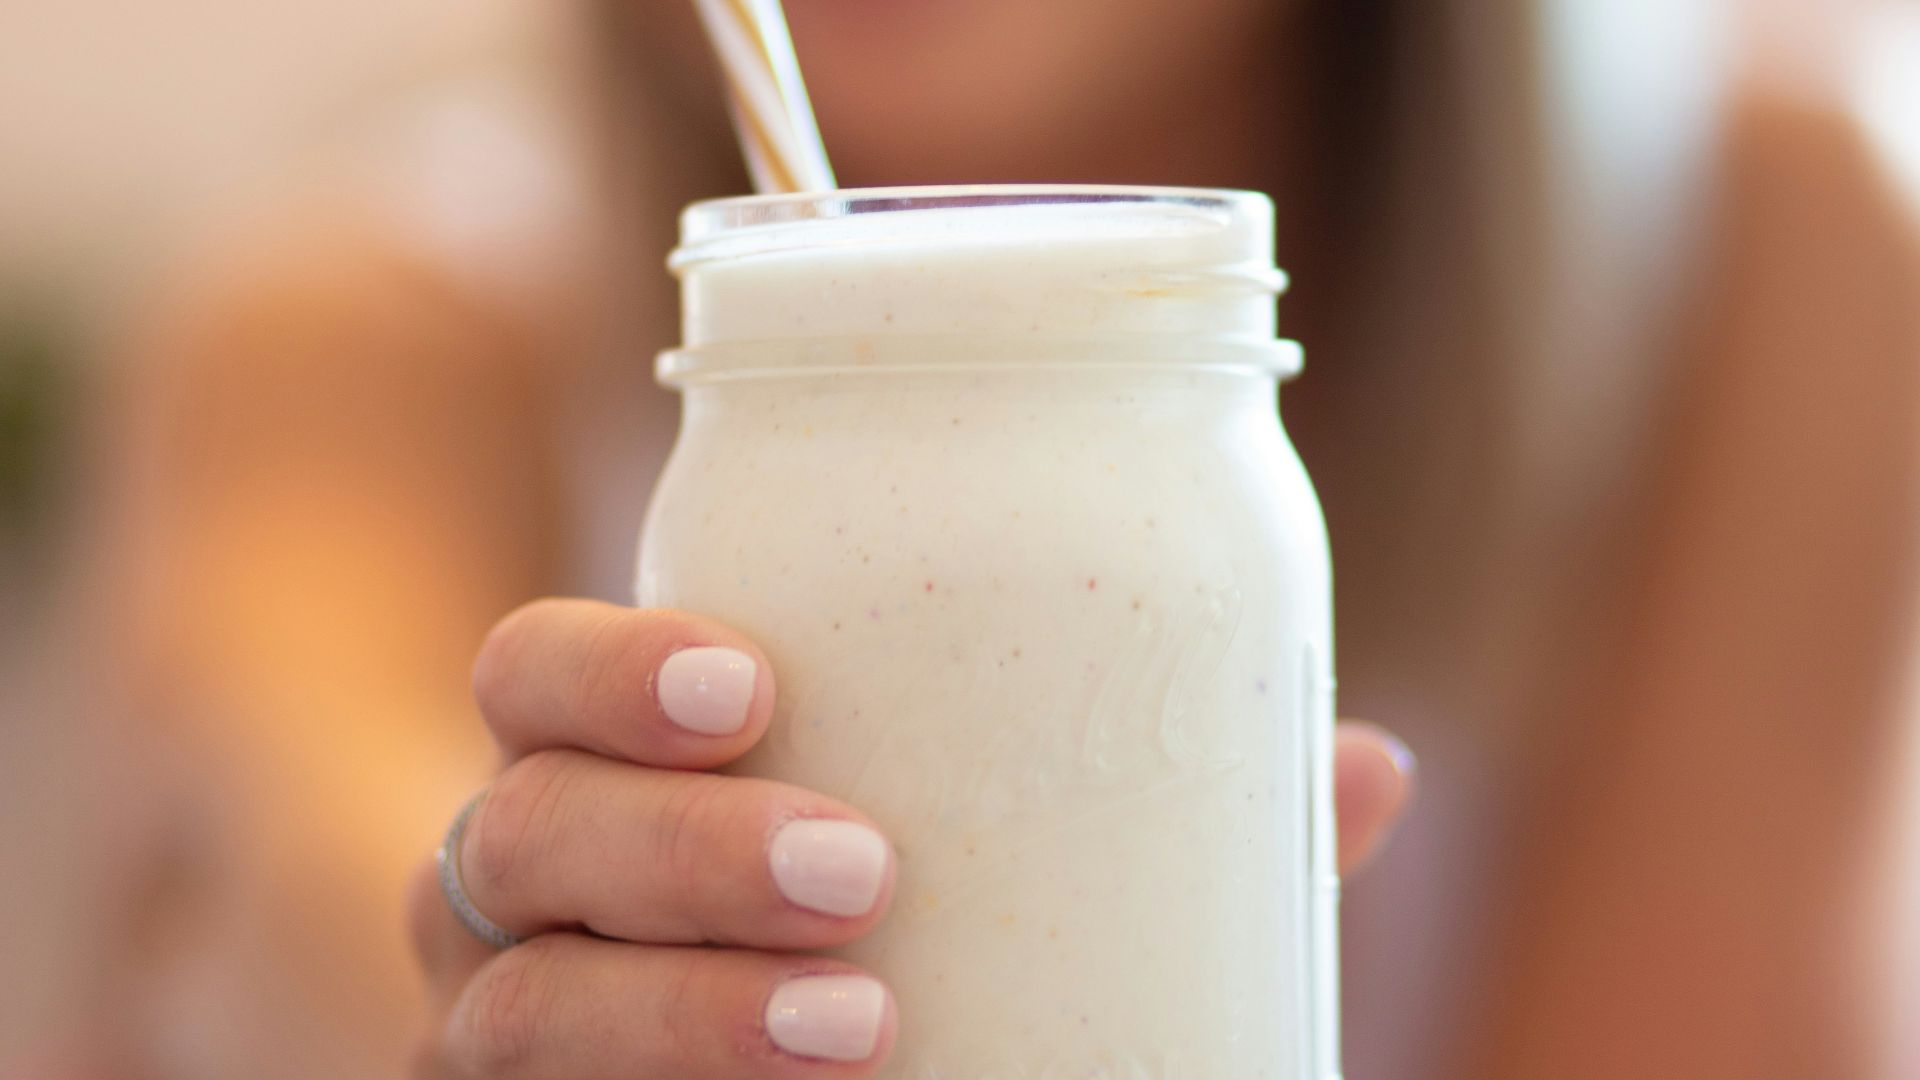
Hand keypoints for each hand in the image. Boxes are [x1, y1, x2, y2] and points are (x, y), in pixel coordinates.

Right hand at [408, 599, 1414, 1077]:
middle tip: (860, 868)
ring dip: (676, 1012)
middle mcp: (537, 896)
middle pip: (515, 830)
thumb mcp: (1028, 883)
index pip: (534, 678)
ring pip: (512, 1006)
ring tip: (865, 1025)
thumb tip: (1367, 766)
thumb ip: (1162, 822)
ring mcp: (517, 1034)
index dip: (608, 671)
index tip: (754, 686)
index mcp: (628, 774)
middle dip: (676, 844)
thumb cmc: (922, 955)